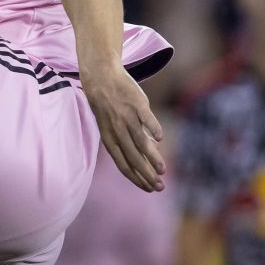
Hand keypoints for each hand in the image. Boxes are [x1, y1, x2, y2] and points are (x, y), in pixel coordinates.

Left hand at [81, 64, 165, 191]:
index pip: (122, 164)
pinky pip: (146, 118)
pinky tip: (160, 139)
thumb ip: (129, 140)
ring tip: (163, 170)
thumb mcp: (112, 125)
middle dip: (146, 175)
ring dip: (152, 158)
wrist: (101, 76)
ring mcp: (127, 116)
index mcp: (109, 137)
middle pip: (133, 157)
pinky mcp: (137, 103)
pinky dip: (153, 129)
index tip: (148, 189)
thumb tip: (151, 155)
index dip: (136, 178)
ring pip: (140, 142)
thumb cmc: (109, 104)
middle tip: (160, 187)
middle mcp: (117, 129)